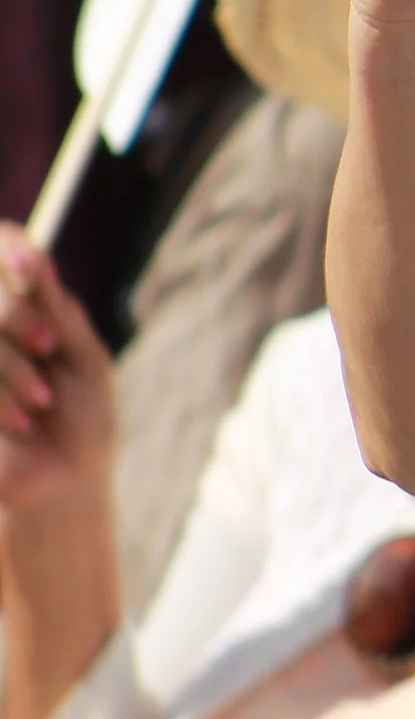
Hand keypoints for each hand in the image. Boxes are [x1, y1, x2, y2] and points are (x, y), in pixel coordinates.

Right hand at [0, 228, 114, 510]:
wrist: (60, 485)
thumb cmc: (82, 422)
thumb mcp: (82, 359)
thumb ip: (57, 313)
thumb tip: (40, 261)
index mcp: (29, 315)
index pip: (5, 253)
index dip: (9, 253)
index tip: (30, 271)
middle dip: (16, 319)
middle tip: (47, 347)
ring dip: (13, 369)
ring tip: (39, 405)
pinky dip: (1, 399)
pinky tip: (19, 424)